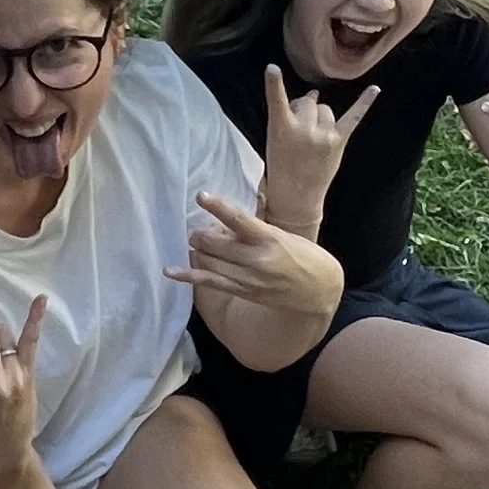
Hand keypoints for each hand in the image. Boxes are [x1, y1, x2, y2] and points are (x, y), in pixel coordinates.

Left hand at [164, 192, 337, 322]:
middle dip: (201, 234)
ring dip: (199, 250)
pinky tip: (169, 271)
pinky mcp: (242, 291)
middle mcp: (256, 258)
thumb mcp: (282, 235)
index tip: (201, 196)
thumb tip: (223, 219)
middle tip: (201, 231)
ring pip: (208, 260)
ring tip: (199, 244)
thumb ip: (254, 228)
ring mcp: (247, 277)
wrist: (319, 291)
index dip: (218, 207)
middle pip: (214, 242)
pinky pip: (208, 282)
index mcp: (268, 238)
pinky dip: (187, 276)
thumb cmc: (303, 255)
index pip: (238, 220)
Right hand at [257, 62, 377, 235]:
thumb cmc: (281, 165)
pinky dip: (364, 102)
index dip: (273, 83)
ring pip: (325, 109)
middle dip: (304, 108)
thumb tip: (314, 95)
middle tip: (299, 127)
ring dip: (321, 115)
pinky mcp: (339, 142)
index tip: (272, 68)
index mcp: (281, 129)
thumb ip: (290, 117)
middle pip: (308, 102)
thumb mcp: (275, 139)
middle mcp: (304, 130)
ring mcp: (324, 136)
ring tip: (314, 133)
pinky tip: (375, 89)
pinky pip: (353, 117)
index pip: (276, 101)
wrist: (296, 196)